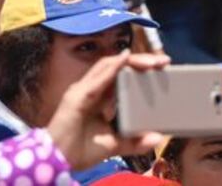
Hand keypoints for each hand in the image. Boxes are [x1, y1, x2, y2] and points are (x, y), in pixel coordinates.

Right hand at [46, 51, 170, 169]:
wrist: (58, 161)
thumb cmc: (81, 150)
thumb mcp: (116, 144)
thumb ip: (136, 141)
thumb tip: (158, 138)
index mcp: (102, 97)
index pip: (123, 75)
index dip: (142, 69)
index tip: (164, 68)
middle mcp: (93, 89)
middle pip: (118, 67)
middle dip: (141, 61)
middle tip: (164, 61)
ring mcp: (83, 90)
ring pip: (108, 67)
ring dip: (131, 61)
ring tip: (151, 61)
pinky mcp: (76, 96)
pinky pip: (96, 79)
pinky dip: (112, 68)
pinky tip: (124, 60)